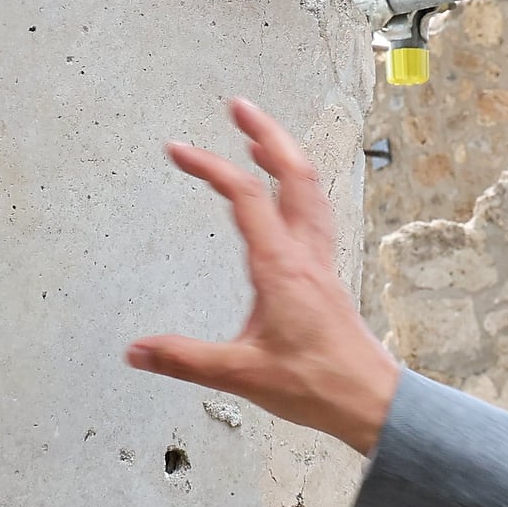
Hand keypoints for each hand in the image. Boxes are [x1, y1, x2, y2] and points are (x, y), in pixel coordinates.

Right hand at [127, 97, 404, 454]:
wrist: (370, 400)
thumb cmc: (316, 385)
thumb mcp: (241, 375)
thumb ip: (185, 359)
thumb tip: (137, 351)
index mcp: (282, 267)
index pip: (244, 196)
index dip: (209, 166)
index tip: (178, 150)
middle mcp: (306, 254)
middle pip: (293, 173)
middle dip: (265, 133)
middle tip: (238, 106)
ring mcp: (321, 261)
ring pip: (311, 190)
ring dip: (285, 156)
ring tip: (258, 138)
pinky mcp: (326, 275)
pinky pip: (315, 214)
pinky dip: (297, 188)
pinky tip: (286, 196)